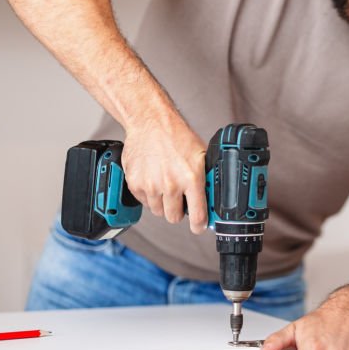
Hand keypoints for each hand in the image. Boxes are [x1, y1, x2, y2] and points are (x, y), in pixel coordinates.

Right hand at [120, 114, 208, 233]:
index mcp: (191, 178)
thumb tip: (213, 197)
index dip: (199, 225)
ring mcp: (151, 185)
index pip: (198, 215)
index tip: (199, 227)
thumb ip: (206, 177)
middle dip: (178, 211)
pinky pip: (144, 202)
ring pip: (158, 211)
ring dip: (163, 202)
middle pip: (174, 218)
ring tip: (166, 184)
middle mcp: (171, 184)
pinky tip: (154, 179)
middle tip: (179, 199)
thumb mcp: (201, 155)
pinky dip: (149, 195)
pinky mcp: (135, 184)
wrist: (151, 123)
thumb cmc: (177, 137)